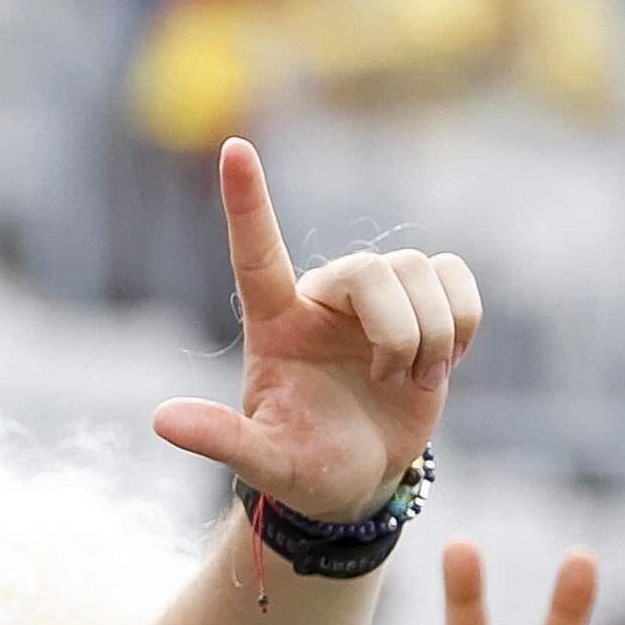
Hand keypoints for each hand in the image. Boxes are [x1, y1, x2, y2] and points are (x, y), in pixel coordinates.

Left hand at [146, 138, 476, 523]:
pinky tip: (442, 361)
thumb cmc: (303, 466)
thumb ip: (219, 439)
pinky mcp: (424, 303)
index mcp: (274, 323)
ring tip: (409, 381)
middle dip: (397, 329)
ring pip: (421, 272)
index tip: (234, 147)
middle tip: (390, 382)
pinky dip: (462, 323)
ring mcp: (375, 299)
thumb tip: (161, 420)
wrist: (359, 477)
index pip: (255, 253)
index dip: (246, 202)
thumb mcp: (261, 460)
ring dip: (431, 336)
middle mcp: (322, 298)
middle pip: (372, 269)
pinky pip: (457, 277)